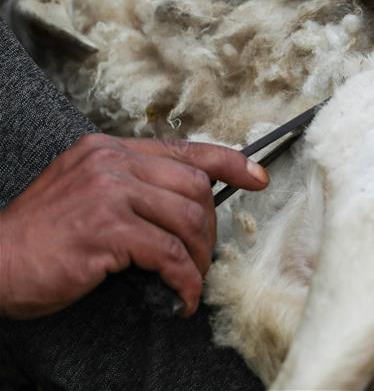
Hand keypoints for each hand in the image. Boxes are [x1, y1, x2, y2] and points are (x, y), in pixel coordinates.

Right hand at [0, 133, 268, 318]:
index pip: (186, 149)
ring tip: (190, 279)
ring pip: (189, 220)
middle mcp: (112, 163)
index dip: (231, 162)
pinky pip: (170, 255)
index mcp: (109, 149)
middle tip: (202, 257)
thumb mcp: (85, 191)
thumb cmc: (41, 236)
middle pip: (196, 187)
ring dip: (200, 258)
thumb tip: (187, 200)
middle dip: (210, 229)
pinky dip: (185, 281)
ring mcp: (110, 193)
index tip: (258, 177)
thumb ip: (131, 185)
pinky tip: (181, 297)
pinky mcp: (107, 229)